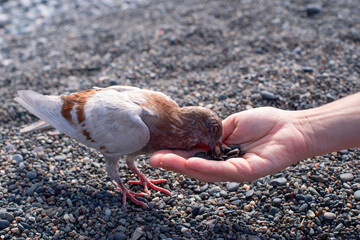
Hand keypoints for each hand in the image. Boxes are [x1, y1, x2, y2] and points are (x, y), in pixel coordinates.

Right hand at [150, 107, 308, 181]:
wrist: (291, 127)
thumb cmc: (264, 124)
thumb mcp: (231, 125)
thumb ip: (213, 133)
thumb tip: (195, 137)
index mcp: (219, 153)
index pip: (193, 155)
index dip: (175, 154)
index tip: (157, 150)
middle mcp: (224, 165)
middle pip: (195, 167)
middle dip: (173, 163)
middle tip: (152, 158)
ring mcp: (235, 170)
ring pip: (205, 172)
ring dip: (183, 166)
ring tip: (163, 160)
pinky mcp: (247, 172)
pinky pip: (223, 171)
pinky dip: (206, 167)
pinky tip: (190, 164)